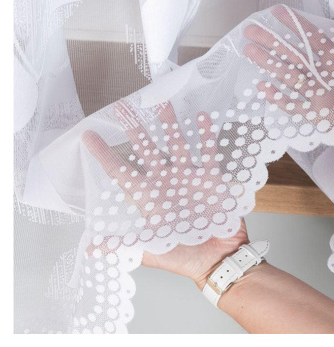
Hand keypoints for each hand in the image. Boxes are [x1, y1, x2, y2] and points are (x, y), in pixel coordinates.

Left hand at [82, 100, 248, 285]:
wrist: (216, 259)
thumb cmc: (183, 255)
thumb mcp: (151, 247)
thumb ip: (125, 242)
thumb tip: (90, 249)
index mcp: (149, 197)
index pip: (121, 172)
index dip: (104, 155)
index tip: (88, 136)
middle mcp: (167, 181)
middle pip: (147, 150)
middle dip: (135, 128)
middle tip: (123, 107)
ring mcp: (189, 177)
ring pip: (176, 143)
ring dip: (170, 123)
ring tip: (162, 101)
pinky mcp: (211, 178)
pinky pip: (207, 152)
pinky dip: (205, 136)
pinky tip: (201, 118)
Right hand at [243, 4, 333, 159]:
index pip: (313, 39)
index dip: (296, 26)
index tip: (277, 13)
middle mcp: (326, 77)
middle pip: (295, 56)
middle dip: (272, 42)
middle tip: (251, 29)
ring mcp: (322, 96)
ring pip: (290, 77)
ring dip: (270, 65)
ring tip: (250, 51)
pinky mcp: (322, 117)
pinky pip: (296, 107)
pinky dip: (280, 99)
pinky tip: (264, 88)